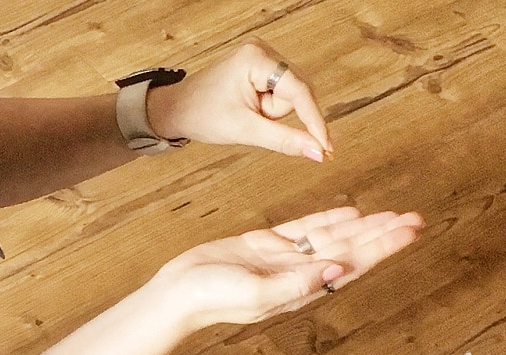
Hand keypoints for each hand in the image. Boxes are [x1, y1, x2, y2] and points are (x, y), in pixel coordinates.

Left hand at [146, 40, 332, 160]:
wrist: (179, 109)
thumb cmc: (204, 115)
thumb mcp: (246, 131)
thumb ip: (285, 141)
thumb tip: (318, 153)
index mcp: (256, 58)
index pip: (299, 91)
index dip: (315, 121)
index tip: (327, 147)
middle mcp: (263, 50)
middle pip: (298, 92)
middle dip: (281, 115)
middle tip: (257, 123)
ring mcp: (263, 57)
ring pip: (292, 96)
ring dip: (275, 113)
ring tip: (248, 115)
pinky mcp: (262, 68)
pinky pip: (283, 93)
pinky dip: (272, 109)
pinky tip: (254, 111)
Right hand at [151, 207, 424, 330]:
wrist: (178, 294)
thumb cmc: (211, 298)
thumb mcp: (255, 294)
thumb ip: (296, 284)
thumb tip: (336, 271)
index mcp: (303, 288)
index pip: (354, 264)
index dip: (383, 247)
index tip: (409, 233)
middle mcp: (302, 274)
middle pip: (353, 249)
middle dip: (385, 234)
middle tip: (415, 219)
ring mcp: (286, 259)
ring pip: (335, 237)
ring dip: (364, 226)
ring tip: (393, 215)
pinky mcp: (268, 246)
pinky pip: (307, 229)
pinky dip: (330, 220)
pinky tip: (349, 214)